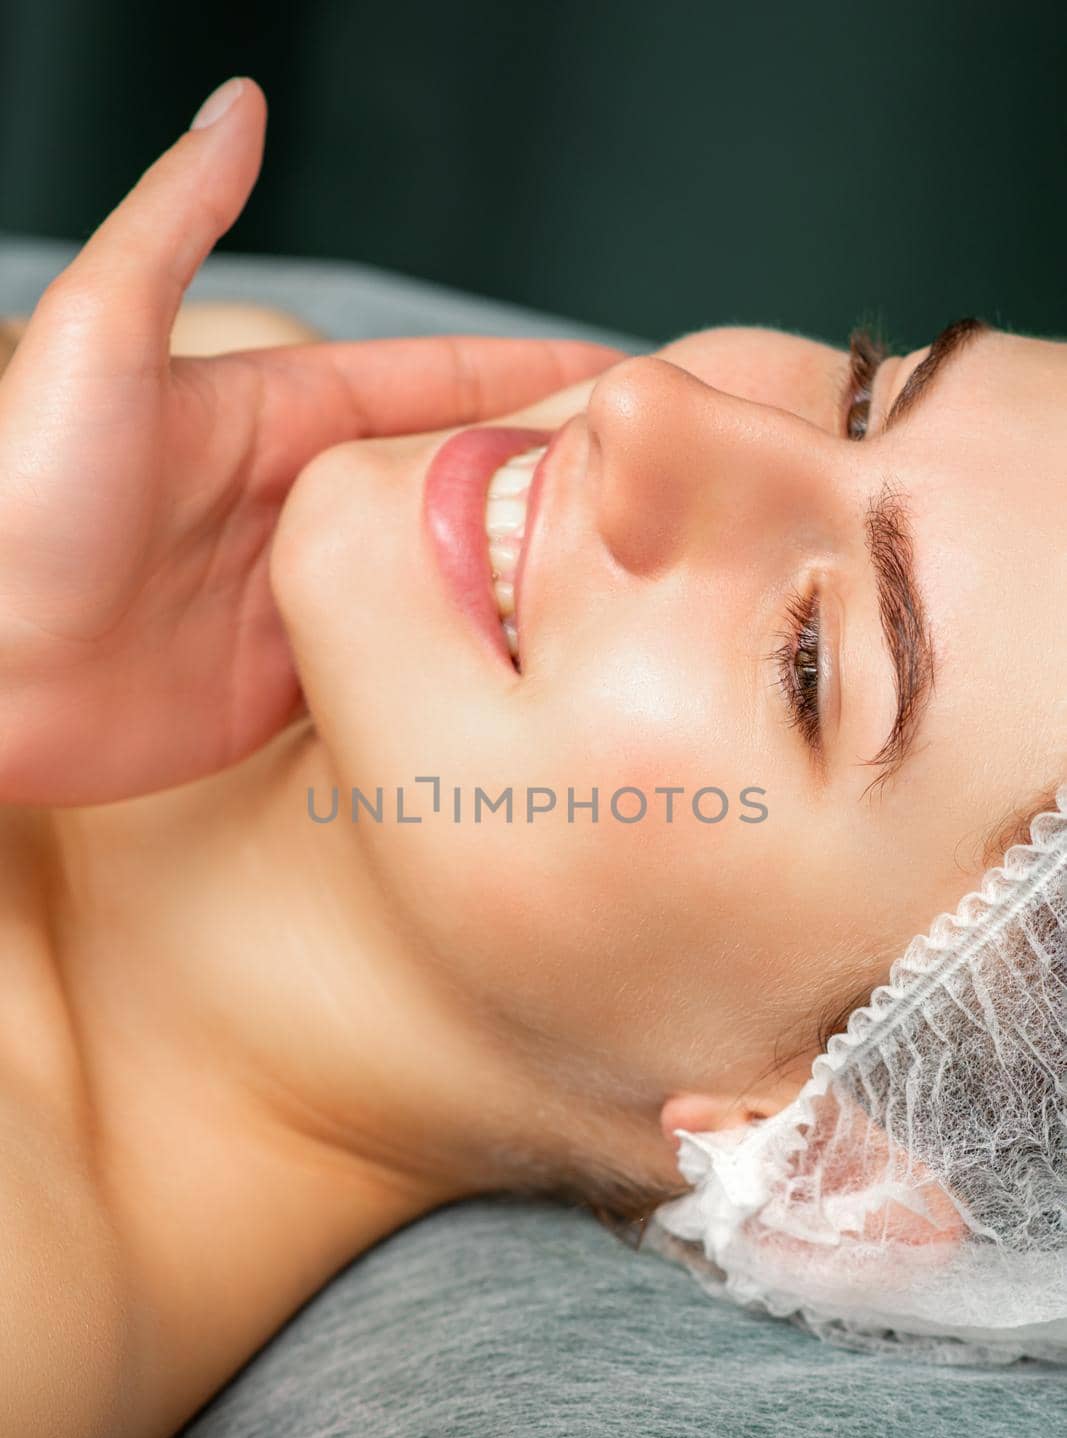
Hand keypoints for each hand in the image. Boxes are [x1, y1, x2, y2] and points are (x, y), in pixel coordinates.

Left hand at [0, 77, 621, 805]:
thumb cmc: (12, 509)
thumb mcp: (95, 339)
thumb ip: (174, 225)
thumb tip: (240, 109)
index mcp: (274, 416)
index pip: (432, 382)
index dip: (529, 374)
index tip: (622, 374)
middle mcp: (298, 504)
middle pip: (454, 482)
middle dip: (552, 477)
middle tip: (655, 485)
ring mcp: (301, 597)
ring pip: (442, 576)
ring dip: (520, 575)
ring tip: (624, 578)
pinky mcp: (290, 684)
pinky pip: (399, 665)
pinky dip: (462, 662)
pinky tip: (528, 663)